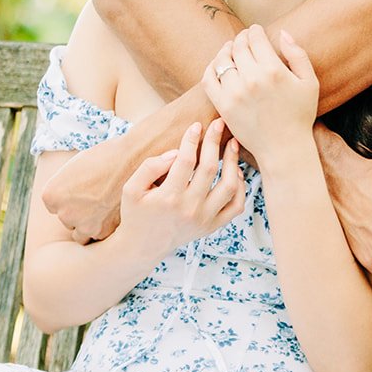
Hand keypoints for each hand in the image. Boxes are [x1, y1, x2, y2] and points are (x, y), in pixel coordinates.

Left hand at [43, 135, 135, 242]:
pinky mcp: (103, 232)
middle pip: (68, 221)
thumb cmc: (104, 157)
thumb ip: (64, 187)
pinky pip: (100, 235)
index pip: (55, 207)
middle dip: (80, 212)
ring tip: (106, 206)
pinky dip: (107, 227)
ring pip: (83, 233)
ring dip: (92, 224)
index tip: (84, 189)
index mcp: (51, 195)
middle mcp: (63, 213)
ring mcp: (83, 225)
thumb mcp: (74, 166)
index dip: (71, 198)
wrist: (132, 159)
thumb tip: (66, 201)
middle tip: (97, 196)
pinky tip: (115, 211)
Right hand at [118, 119, 245, 265]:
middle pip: (209, 168)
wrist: (142, 247)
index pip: (185, 160)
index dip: (192, 139)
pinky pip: (236, 206)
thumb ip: (150, 167)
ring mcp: (204, 220)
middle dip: (214, 141)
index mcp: (168, 198)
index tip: (196, 125)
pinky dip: (240, 187)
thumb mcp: (131, 189)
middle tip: (218, 123)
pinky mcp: (212, 226)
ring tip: (232, 144)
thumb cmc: (136, 213)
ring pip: (229, 186)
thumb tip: (175, 153)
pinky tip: (235, 171)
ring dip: (233, 161)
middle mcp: (189, 209)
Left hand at [203, 26, 318, 165]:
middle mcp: (252, 79)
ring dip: (226, 50)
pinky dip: (211, 68)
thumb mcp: (309, 82)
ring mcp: (235, 93)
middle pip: (238, 46)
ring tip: (231, 49)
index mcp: (273, 70)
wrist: (284, 149)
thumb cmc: (300, 115)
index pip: (256, 38)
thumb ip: (298, 54)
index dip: (254, 30)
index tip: (255, 30)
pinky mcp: (223, 106)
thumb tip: (283, 32)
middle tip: (244, 38)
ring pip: (222, 60)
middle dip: (241, 38)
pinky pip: (209, 79)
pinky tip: (218, 66)